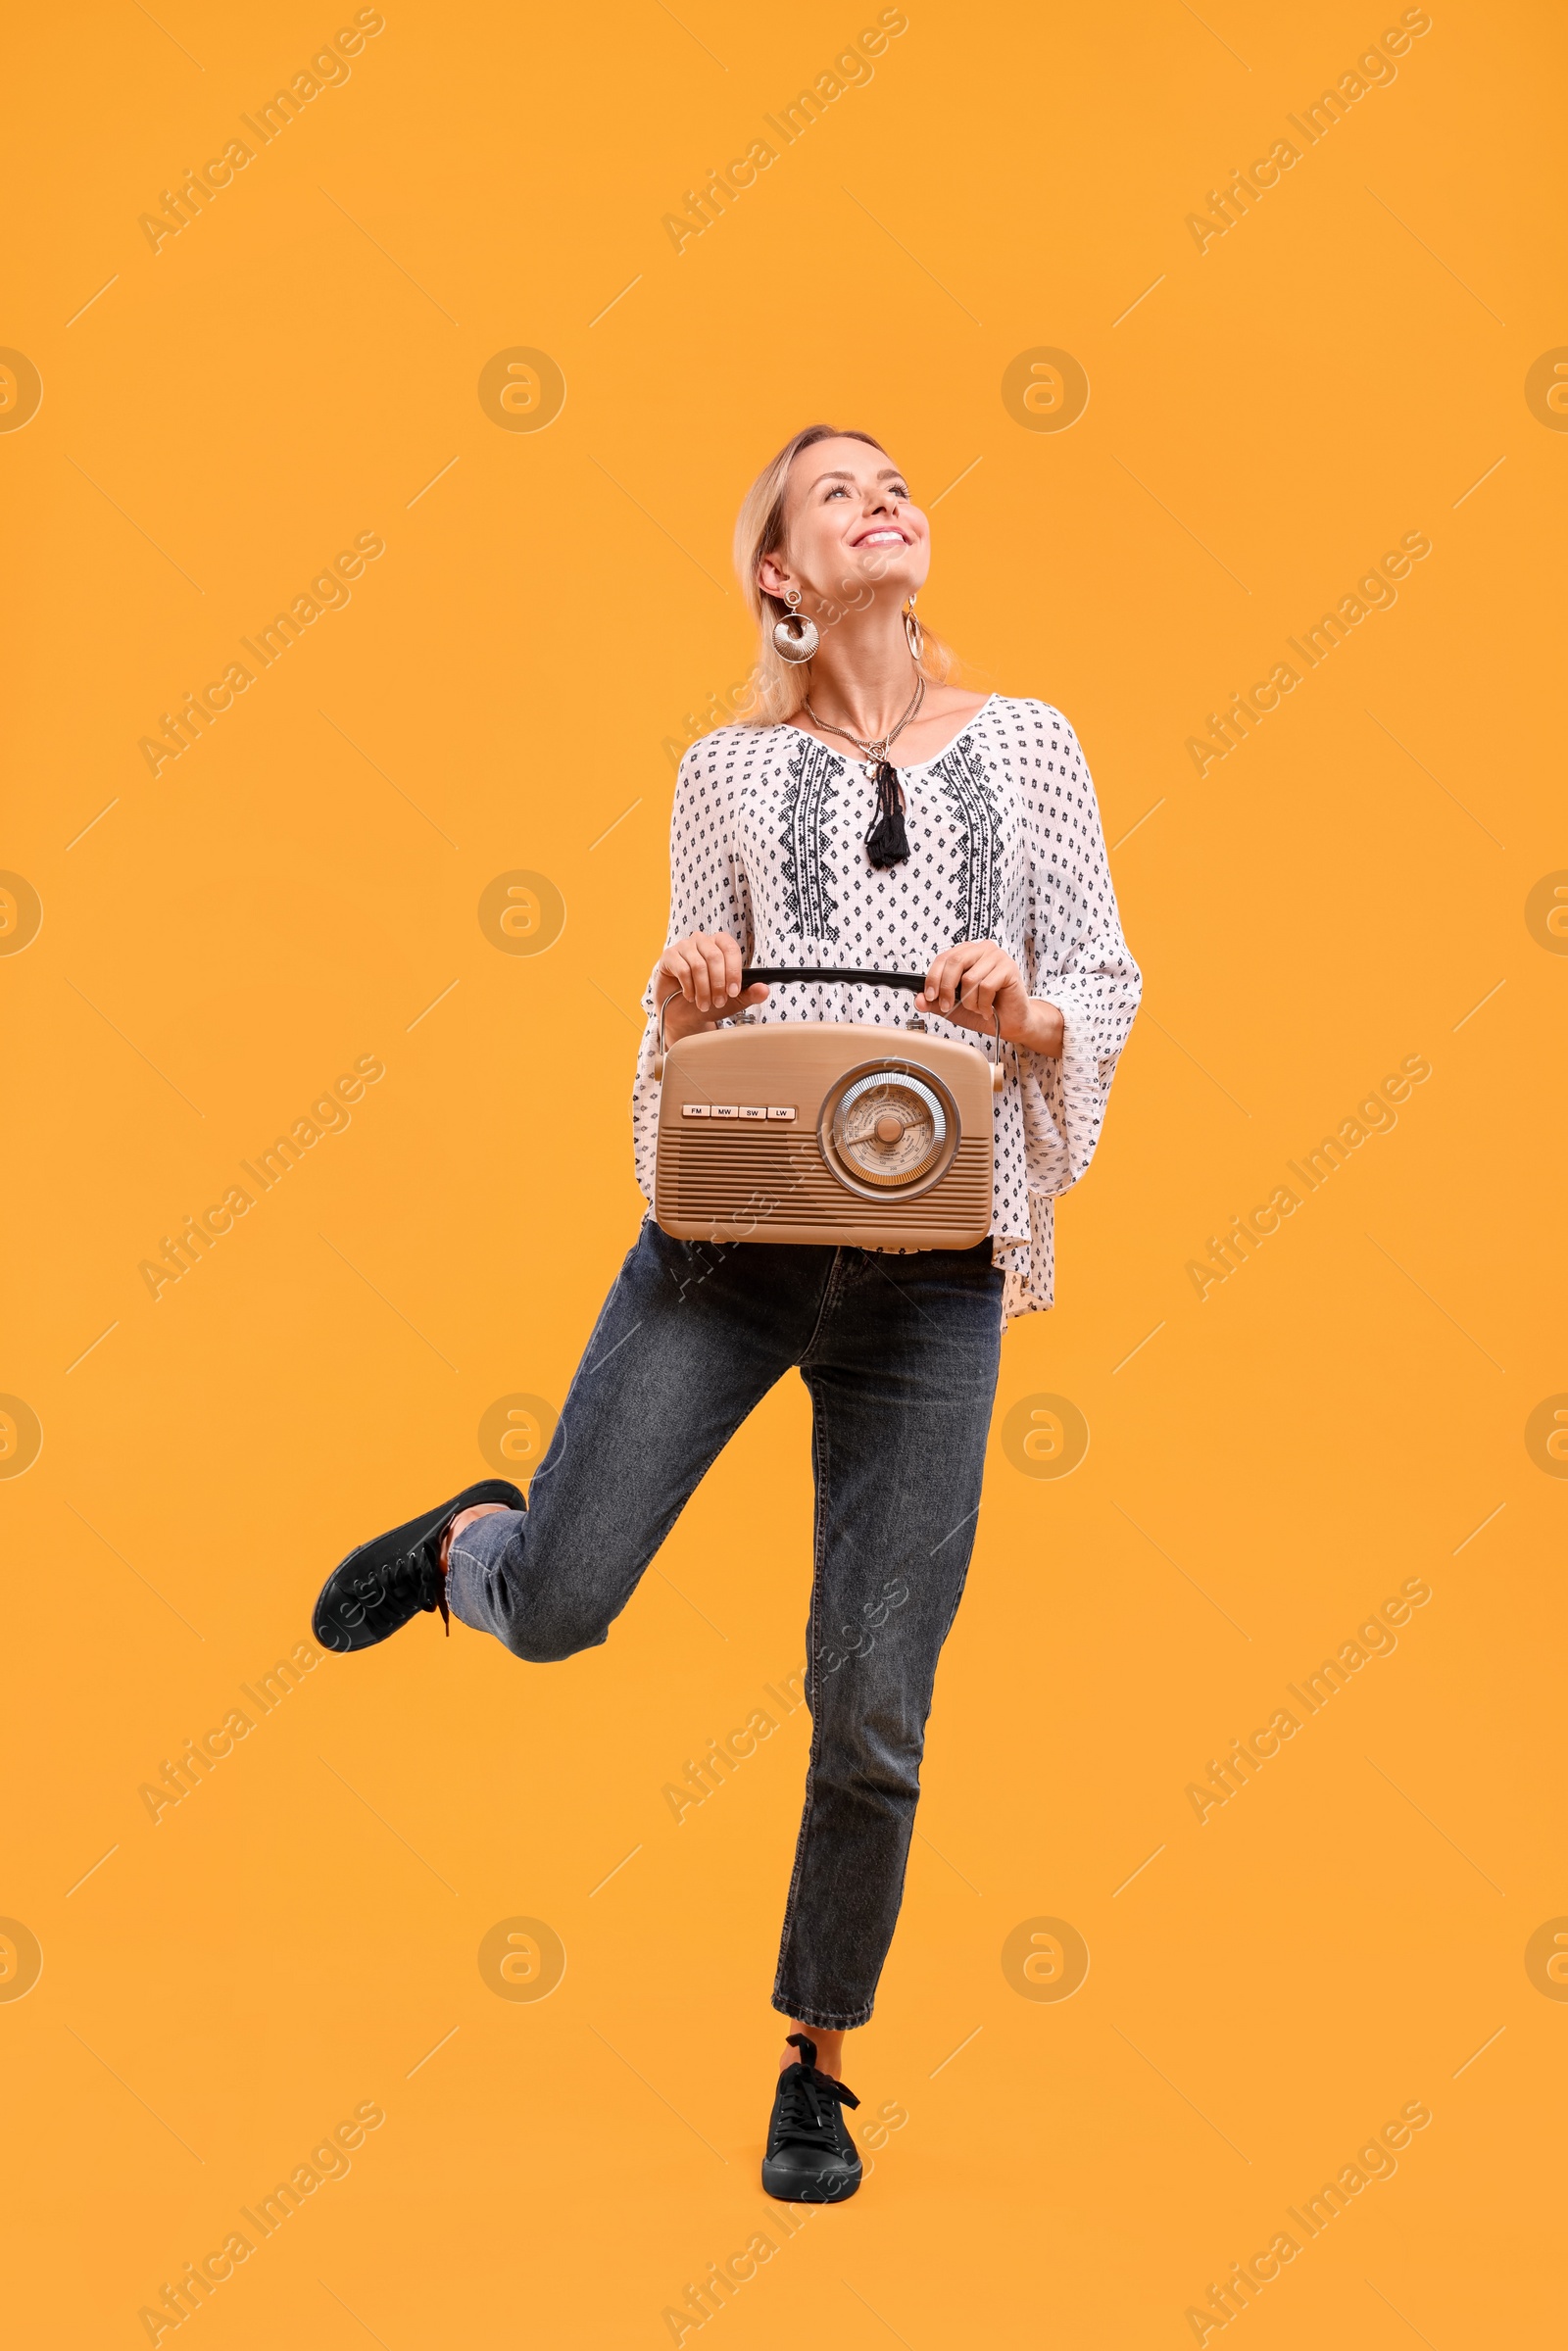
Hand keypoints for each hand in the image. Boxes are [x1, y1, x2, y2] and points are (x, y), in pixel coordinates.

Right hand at [653, 930, 769, 1045]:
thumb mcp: (732, 1001)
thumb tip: (764, 989)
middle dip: (718, 984)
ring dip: (703, 990)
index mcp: (720, 945)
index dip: (733, 971)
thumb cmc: (707, 1001)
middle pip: (715, 957)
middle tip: (719, 1002)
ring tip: (704, 1004)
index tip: (733, 992)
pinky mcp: (669, 956)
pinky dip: (688, 988)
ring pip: (699, 965)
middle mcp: (702, 941)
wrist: (682, 1014)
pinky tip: (690, 996)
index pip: (730, 948)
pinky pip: (682, 969)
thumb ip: (749, 994)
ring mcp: (684, 947)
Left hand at [916, 940, 1063, 1055]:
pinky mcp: (1009, 968)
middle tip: (947, 1006)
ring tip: (977, 1008)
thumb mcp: (954, 1007)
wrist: (1010, 1023)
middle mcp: (982, 950)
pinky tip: (988, 1009)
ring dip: (970, 1001)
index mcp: (967, 953)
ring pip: (970, 978)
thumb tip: (918, 1000)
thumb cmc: (985, 1010)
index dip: (933, 978)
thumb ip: (936, 1002)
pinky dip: (983, 1004)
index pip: (944, 958)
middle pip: (955, 962)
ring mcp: (997, 957)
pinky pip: (986, 986)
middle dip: (946, 989)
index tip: (929, 996)